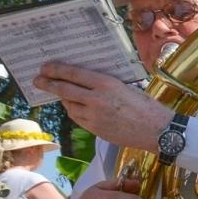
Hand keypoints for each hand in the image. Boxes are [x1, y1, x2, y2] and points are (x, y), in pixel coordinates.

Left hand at [33, 62, 173, 149]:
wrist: (159, 131)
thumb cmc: (148, 107)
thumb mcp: (127, 88)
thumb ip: (106, 85)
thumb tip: (87, 81)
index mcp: (107, 84)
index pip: (73, 74)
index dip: (56, 70)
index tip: (45, 67)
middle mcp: (97, 99)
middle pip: (64, 90)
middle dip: (48, 84)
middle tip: (38, 81)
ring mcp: (94, 116)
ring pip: (69, 105)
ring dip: (63, 99)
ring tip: (61, 95)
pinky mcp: (95, 129)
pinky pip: (78, 118)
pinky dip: (74, 111)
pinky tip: (75, 108)